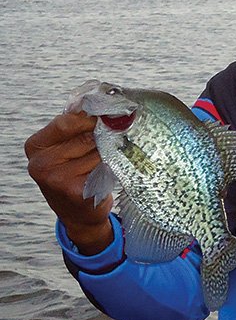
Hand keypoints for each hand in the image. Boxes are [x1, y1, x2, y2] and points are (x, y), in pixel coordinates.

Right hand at [25, 111, 114, 254]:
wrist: (78, 213)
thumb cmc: (75, 175)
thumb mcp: (66, 148)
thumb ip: (76, 128)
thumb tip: (101, 106)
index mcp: (36, 145)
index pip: (66, 122)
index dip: (90, 118)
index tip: (109, 115)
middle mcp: (41, 162)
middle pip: (85, 137)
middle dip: (104, 136)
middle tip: (115, 139)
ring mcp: (56, 178)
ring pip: (97, 153)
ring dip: (108, 154)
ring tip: (104, 162)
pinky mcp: (74, 191)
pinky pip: (102, 169)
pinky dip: (109, 169)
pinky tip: (103, 176)